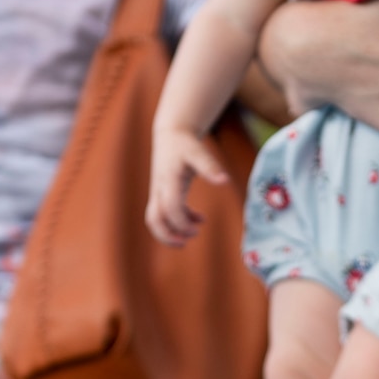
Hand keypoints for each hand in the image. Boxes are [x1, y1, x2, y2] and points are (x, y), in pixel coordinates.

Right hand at [146, 124, 227, 246]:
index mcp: (168, 180)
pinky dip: (180, 220)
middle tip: (185, 243)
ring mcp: (159, 192)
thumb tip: (224, 181)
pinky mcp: (163, 193)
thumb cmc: (185, 144)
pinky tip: (199, 219)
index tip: (197, 229)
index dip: (181, 222)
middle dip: (166, 235)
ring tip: (192, 236)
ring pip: (155, 219)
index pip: (169, 207)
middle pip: (153, 219)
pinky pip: (165, 213)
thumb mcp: (198, 151)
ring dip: (170, 232)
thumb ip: (210, 166)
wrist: (171, 135)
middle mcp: (160, 189)